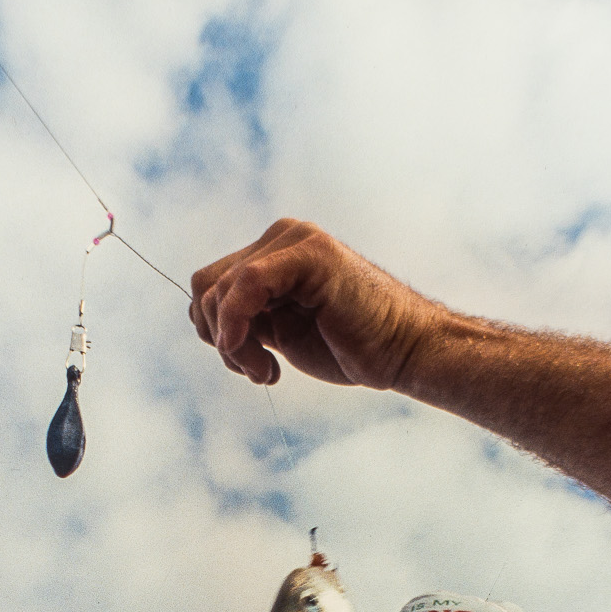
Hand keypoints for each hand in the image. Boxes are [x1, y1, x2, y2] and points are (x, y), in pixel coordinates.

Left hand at [189, 219, 437, 389]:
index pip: (210, 287)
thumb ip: (248, 318)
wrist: (404, 351)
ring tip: (267, 371)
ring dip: (233, 344)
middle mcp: (280, 239)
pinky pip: (247, 282)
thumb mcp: (281, 333)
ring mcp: (294, 241)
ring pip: (220, 288)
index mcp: (272, 256)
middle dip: (220, 339)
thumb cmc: (352, 348)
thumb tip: (206, 322)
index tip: (249, 367)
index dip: (214, 332)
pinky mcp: (309, 254)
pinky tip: (260, 359)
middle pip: (207, 286)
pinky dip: (238, 324)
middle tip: (257, 372)